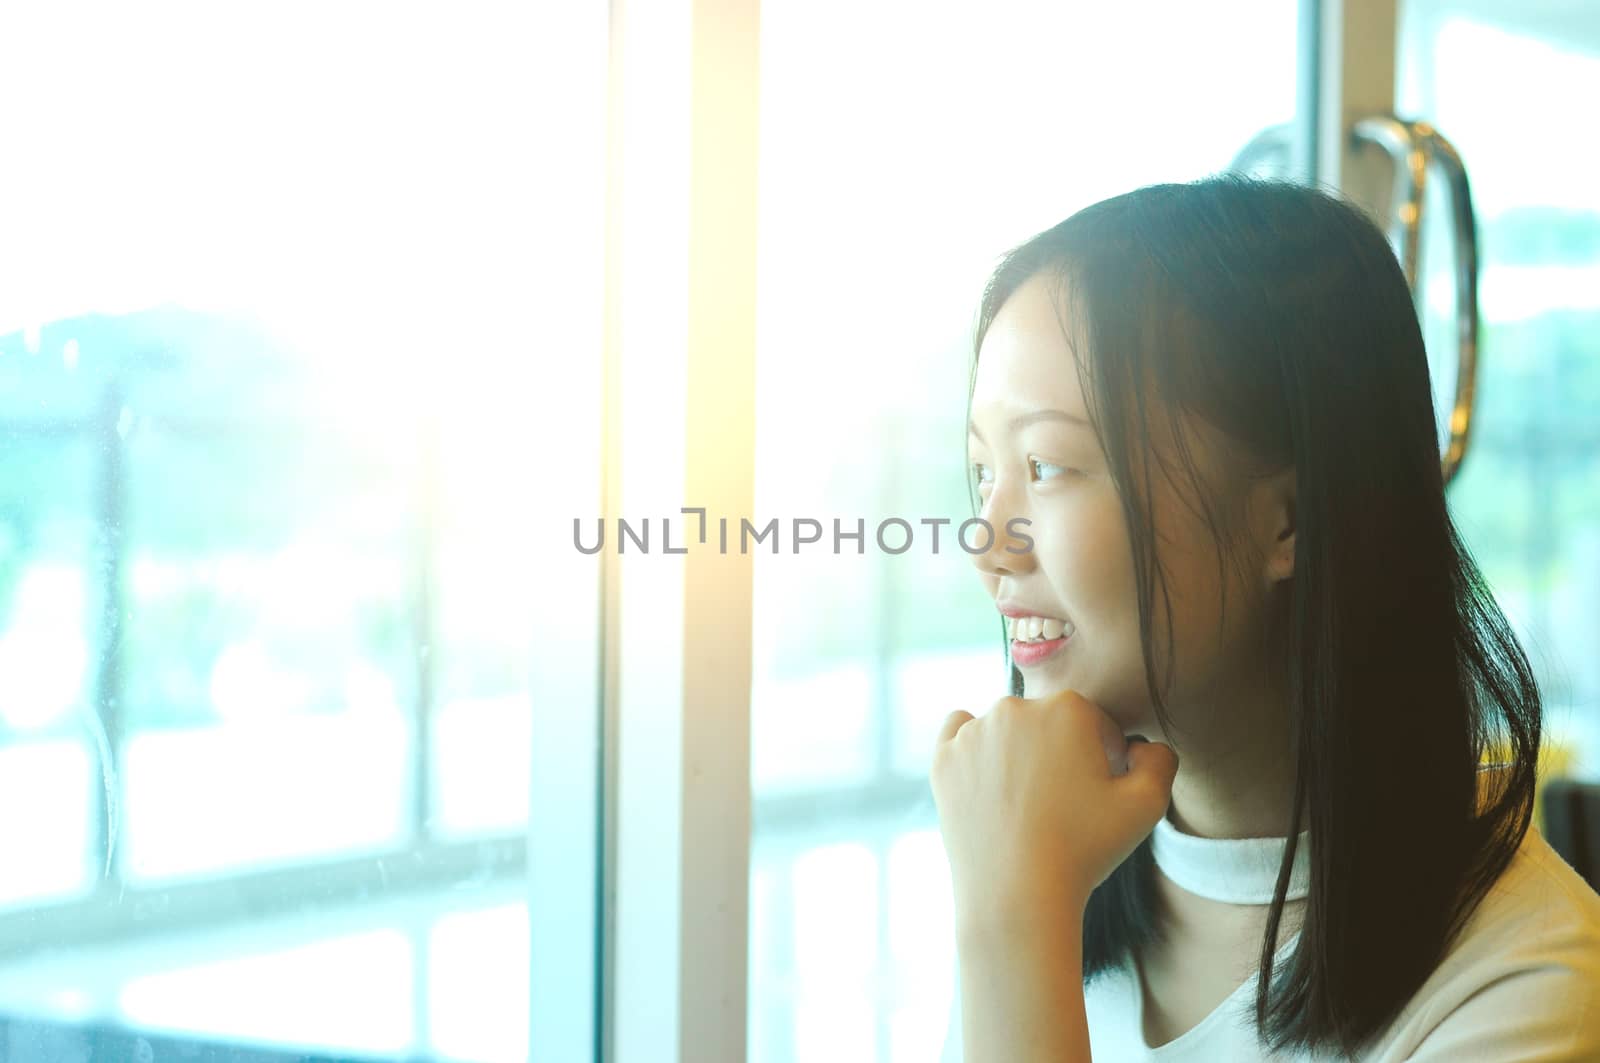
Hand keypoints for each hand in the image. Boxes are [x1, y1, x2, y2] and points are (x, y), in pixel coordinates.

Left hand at [930, 690, 1178, 937]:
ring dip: (1018, 752)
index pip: (1095, 725)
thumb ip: (1159, 760)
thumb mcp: (1147, 805)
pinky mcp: (943, 759)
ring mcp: (973, 732)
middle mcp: (1014, 707)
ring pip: (1005, 729)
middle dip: (1061, 754)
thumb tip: (1140, 746)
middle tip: (1064, 803)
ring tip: (1027, 802)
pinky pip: (959, 733)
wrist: (1016, 895)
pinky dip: (974, 749)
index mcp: (1067, 708)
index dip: (1105, 761)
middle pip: (1048, 724)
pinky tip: (987, 777)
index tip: (1099, 796)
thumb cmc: (1084, 850)